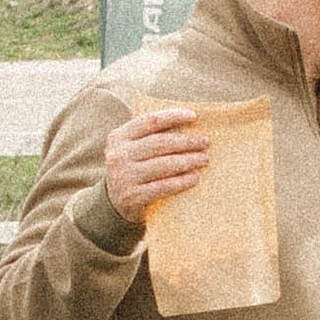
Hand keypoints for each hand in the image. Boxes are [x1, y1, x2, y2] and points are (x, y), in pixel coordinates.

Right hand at [103, 105, 211, 221]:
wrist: (114, 204)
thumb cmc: (133, 169)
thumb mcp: (133, 149)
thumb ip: (151, 136)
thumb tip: (190, 123)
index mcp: (119, 137)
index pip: (149, 121)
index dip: (172, 116)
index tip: (194, 116)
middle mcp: (118, 155)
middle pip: (159, 143)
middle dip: (186, 141)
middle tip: (205, 142)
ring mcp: (123, 177)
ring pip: (163, 164)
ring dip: (188, 160)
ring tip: (204, 159)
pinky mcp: (132, 197)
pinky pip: (163, 186)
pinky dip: (182, 181)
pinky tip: (195, 177)